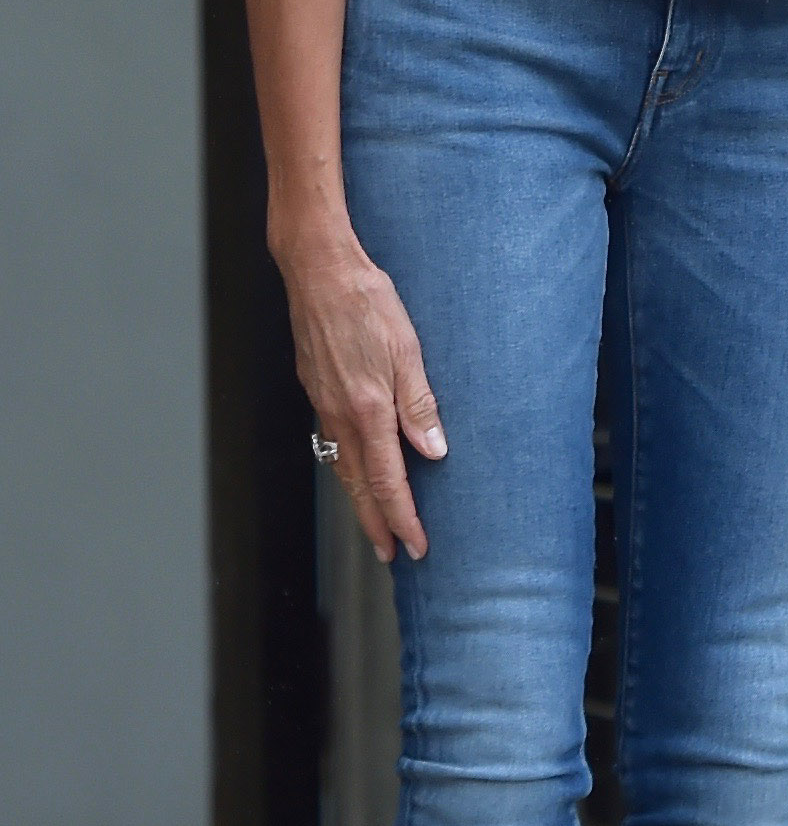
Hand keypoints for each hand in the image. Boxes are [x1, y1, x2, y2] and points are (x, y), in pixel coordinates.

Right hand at [274, 221, 445, 562]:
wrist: (319, 270)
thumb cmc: (366, 301)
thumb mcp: (407, 348)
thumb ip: (418, 403)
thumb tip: (433, 451)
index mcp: (367, 408)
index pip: (388, 480)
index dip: (402, 518)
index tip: (414, 546)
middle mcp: (339, 414)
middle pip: (359, 486)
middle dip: (377, 525)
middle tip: (392, 555)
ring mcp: (322, 403)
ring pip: (342, 468)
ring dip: (359, 501)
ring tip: (375, 524)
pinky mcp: (316, 390)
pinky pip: (331, 443)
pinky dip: (345, 470)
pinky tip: (355, 472)